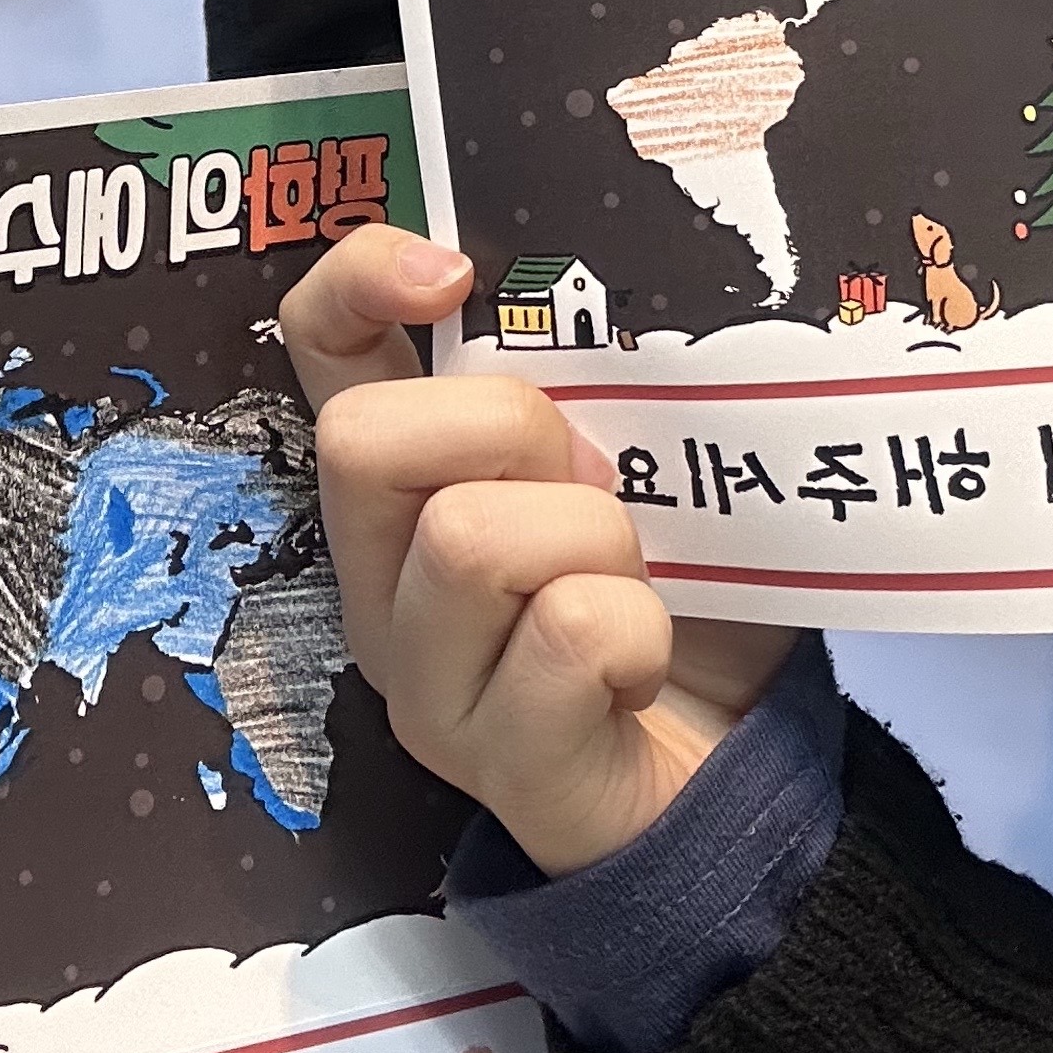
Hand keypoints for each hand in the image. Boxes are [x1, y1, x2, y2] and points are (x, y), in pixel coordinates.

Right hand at [286, 227, 795, 879]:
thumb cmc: (681, 600)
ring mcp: (425, 682)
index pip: (315, 347)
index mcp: (404, 488)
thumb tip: (592, 299)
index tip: (451, 275)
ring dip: (596, 544)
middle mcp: (382, 581)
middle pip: (372, 442)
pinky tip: (638, 671)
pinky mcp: (499, 762)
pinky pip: (567, 635)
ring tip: (628, 590)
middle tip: (596, 490)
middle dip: (514, 435)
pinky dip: (635, 633)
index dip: (355, 282)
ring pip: (473, 540)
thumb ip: (589, 392)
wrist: (736, 777)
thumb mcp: (631, 468)